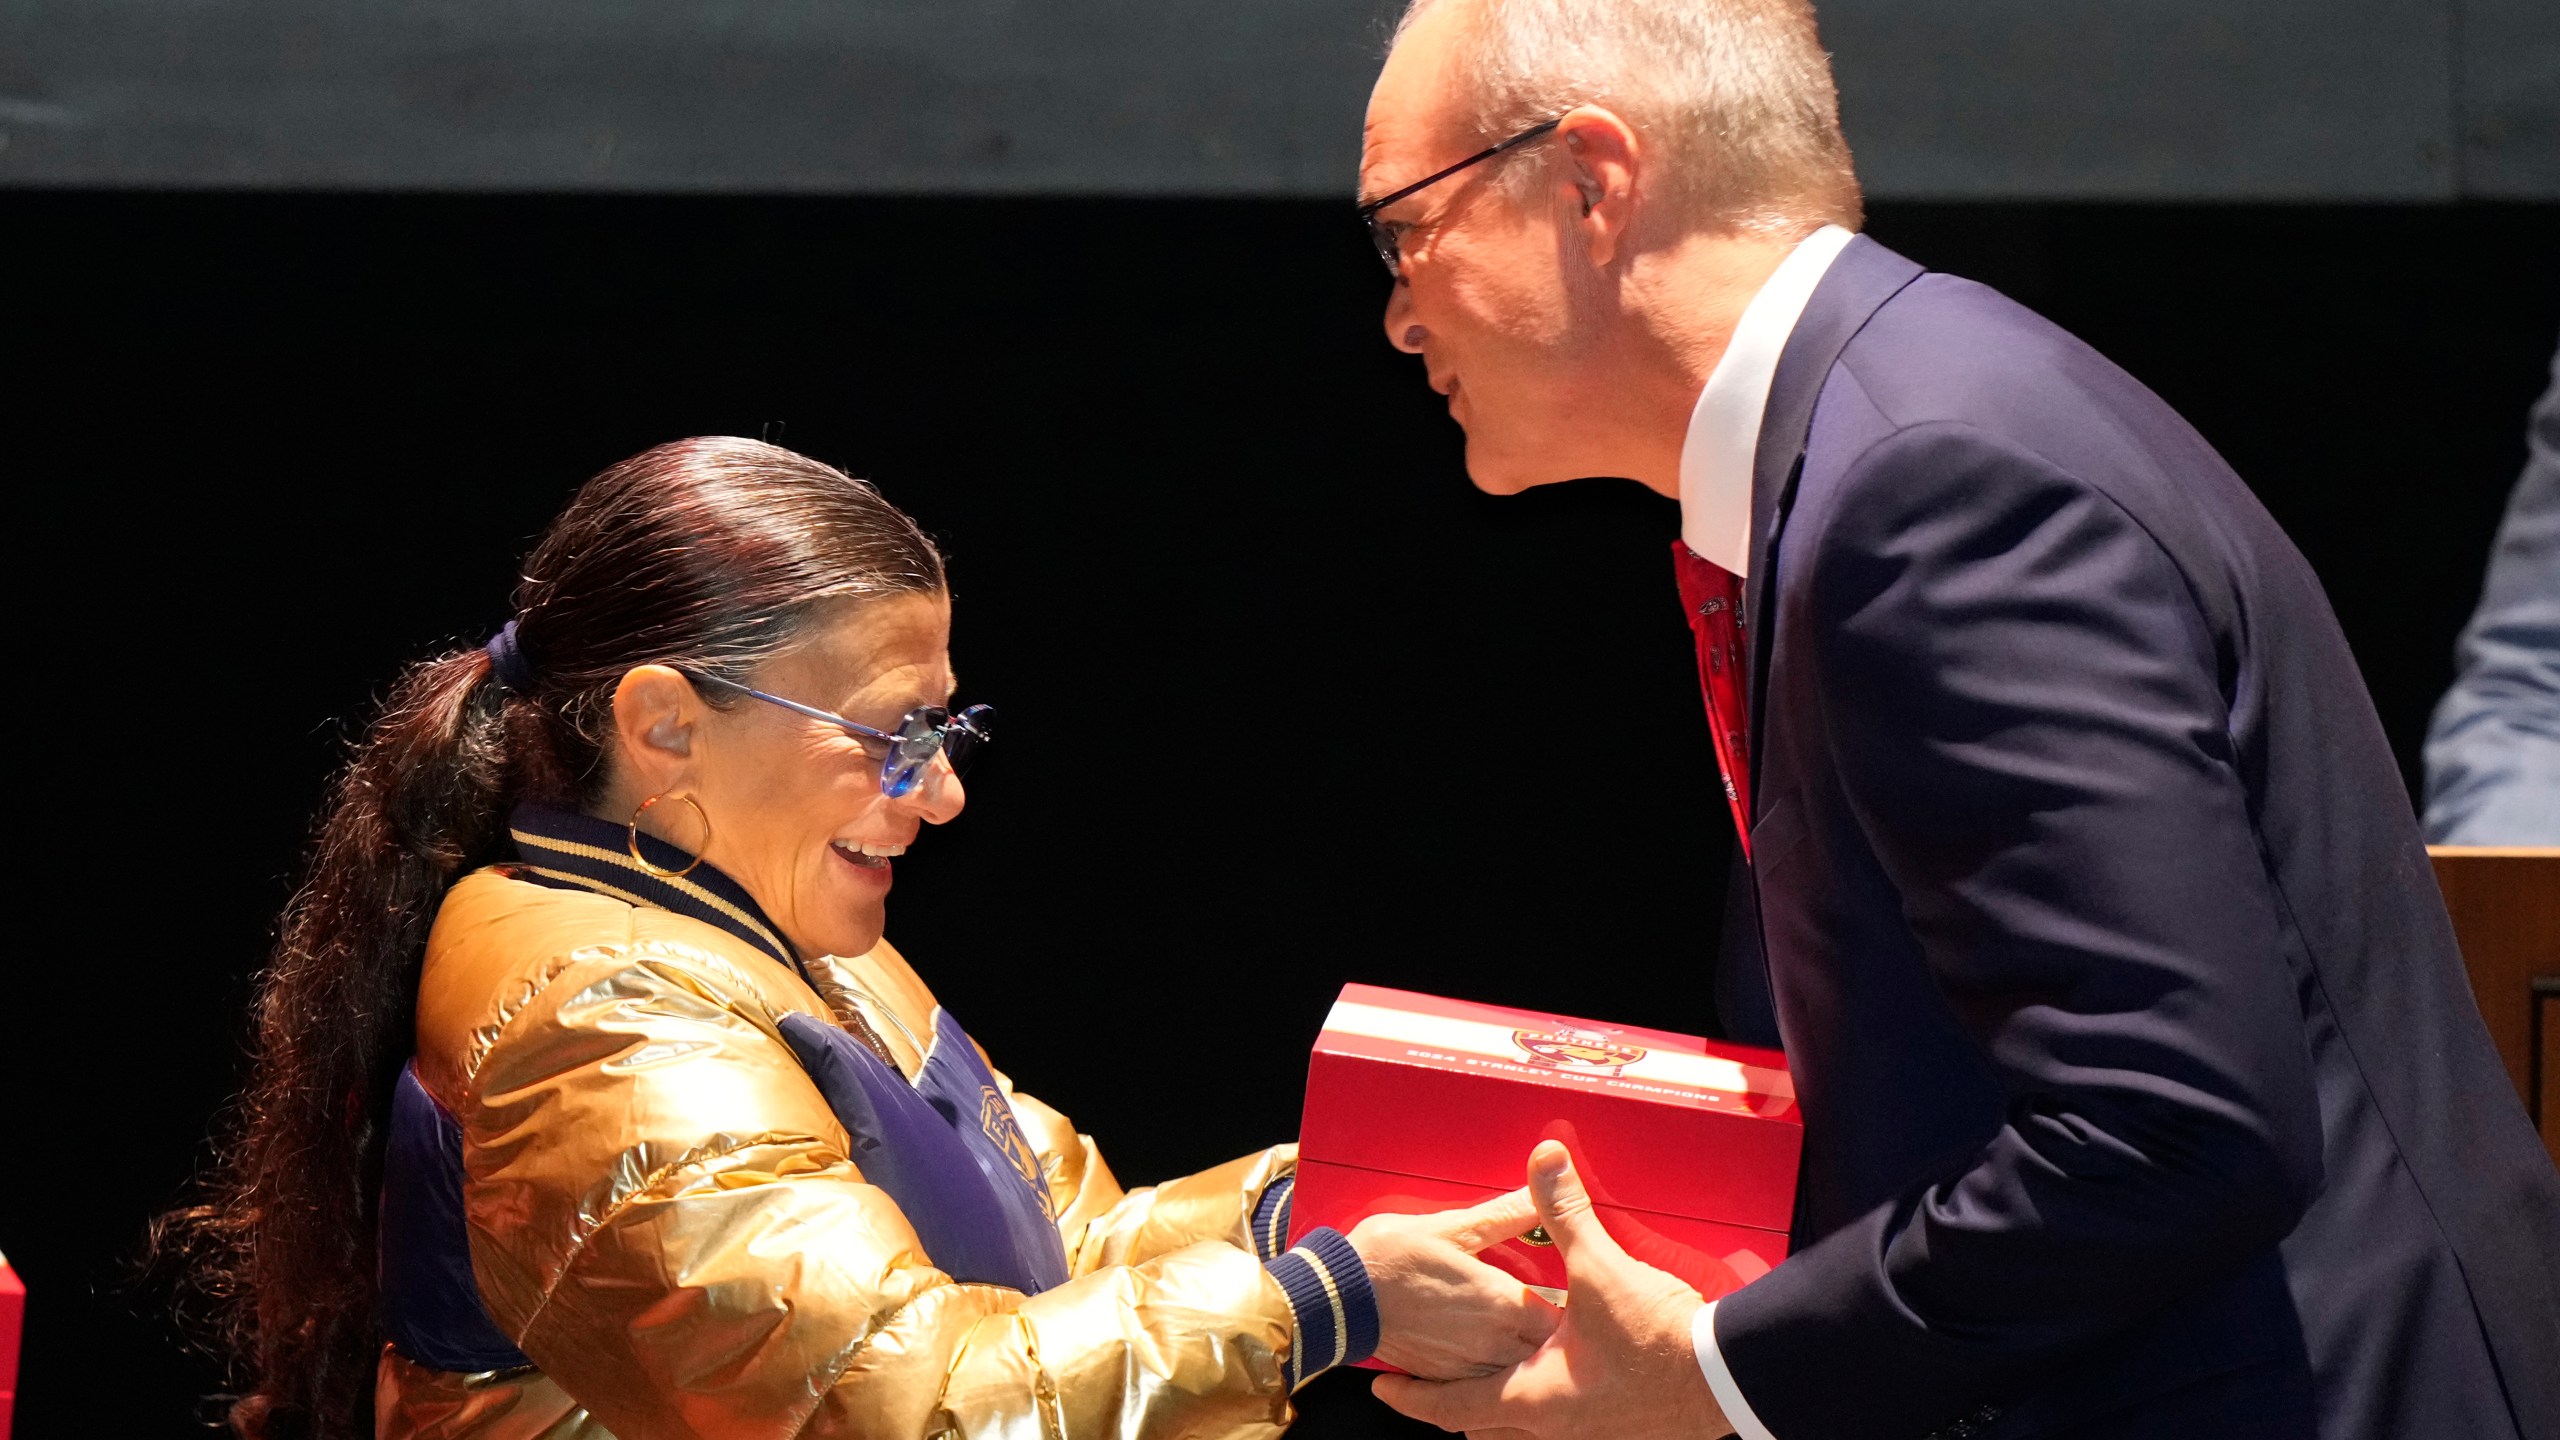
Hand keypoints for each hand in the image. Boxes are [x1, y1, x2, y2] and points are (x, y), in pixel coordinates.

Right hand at [1346, 1188, 1560, 1379]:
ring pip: (1516, 1370)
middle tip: (1550, 1316)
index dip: (1568, 1306)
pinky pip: (1484, 1385)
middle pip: (1543, 1348)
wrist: (1337, 1298)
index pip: (1560, 1315)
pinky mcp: (1444, 1379)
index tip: (1569, 1293)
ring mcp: (1468, 1366)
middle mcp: (1492, 1341)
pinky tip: (1484, 1352)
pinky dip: (1492, 1371)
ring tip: (1520, 1336)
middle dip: (1550, 1334)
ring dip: (1522, 1354)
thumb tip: (1536, 1194)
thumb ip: (1501, 1215)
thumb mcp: (1449, 1227)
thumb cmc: (1388, 1259)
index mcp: (1501, 1302)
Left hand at [1371, 1142, 1733, 1438]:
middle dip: (1451, 1400)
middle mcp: (1550, 1426)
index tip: (1383, 1387)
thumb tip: (1544, 1158)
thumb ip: (1565, 1212)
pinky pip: (1556, 1418)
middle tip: (1426, 1374)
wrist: (1724, 1378)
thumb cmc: (1659, 1340)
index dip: (1412, 1396)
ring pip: (1519, 1426)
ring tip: (1480, 1368)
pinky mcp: (1612, 1427)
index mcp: (1530, 1400)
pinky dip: (1535, 1395)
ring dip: (1496, 1397)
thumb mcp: (1601, 1270)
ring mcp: (1583, 1432)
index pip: (1450, 1408)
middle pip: (1480, 1423)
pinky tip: (1547, 1368)